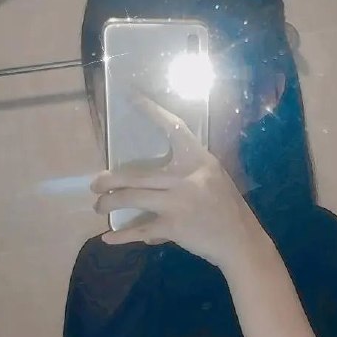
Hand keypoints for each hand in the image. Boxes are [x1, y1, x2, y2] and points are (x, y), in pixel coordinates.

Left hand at [91, 95, 263, 272]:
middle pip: (135, 175)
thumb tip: (158, 176)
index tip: (130, 95)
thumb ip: (188, 172)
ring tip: (99, 206)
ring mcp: (178, 202)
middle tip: (95, 184)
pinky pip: (141, 230)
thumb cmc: (228, 210)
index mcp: (199, 160)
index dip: (151, 111)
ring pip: (131, 198)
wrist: (241, 241)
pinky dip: (122, 236)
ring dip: (110, 204)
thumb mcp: (214, 180)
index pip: (174, 128)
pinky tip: (108, 238)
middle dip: (109, 180)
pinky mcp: (174, 226)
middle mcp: (186, 177)